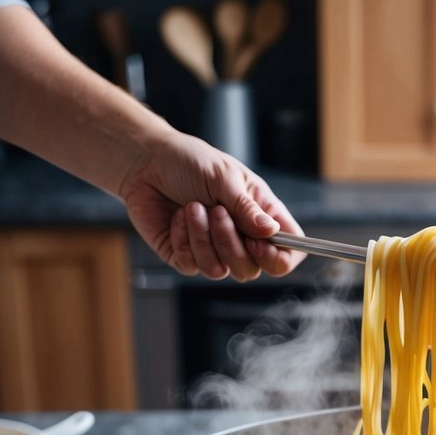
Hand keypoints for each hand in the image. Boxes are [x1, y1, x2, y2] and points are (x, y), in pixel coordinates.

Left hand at [119, 129, 305, 279]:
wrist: (147, 163)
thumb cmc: (190, 163)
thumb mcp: (224, 177)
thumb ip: (247, 208)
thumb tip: (270, 232)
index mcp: (261, 217)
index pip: (288, 253)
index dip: (279, 258)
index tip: (259, 241)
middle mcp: (242, 239)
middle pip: (253, 270)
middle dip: (231, 242)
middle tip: (216, 211)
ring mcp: (214, 251)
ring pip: (221, 271)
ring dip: (204, 238)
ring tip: (192, 207)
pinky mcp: (187, 257)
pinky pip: (192, 266)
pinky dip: (183, 239)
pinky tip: (178, 216)